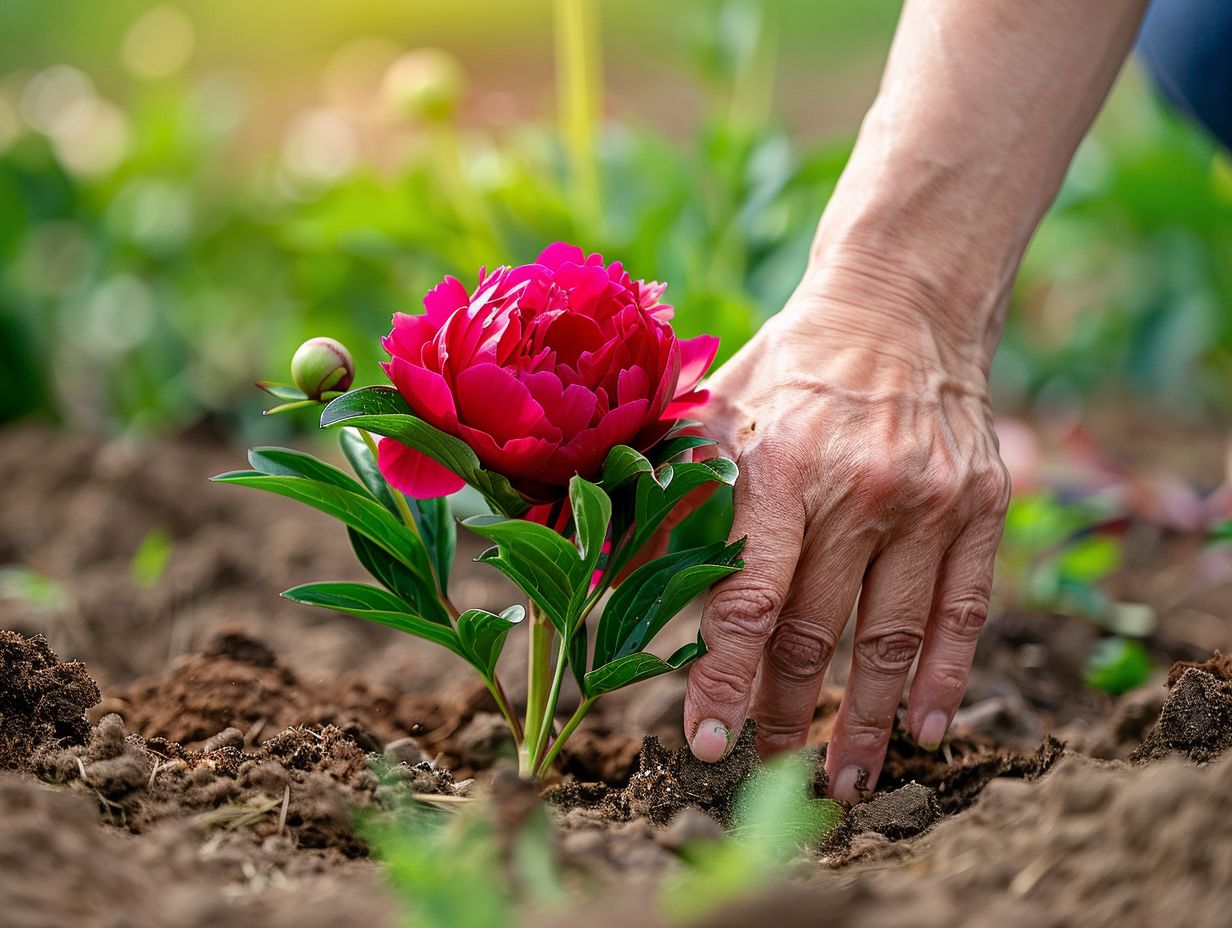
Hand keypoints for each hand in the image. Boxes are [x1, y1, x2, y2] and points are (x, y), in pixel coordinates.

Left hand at [682, 248, 1009, 802]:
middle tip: (764, 765)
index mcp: (780, 465)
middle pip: (817, 631)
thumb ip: (670, 498)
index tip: (706, 743)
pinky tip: (924, 728)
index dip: (723, 677)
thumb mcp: (716, 414)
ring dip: (864, 721)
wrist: (902, 304)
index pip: (748, 596)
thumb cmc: (791, 369)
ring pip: (891, 639)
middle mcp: (860, 488)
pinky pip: (964, 612)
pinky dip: (943, 677)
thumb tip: (600, 576)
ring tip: (845, 782)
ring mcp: (929, 501)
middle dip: (785, 710)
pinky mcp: (981, 506)